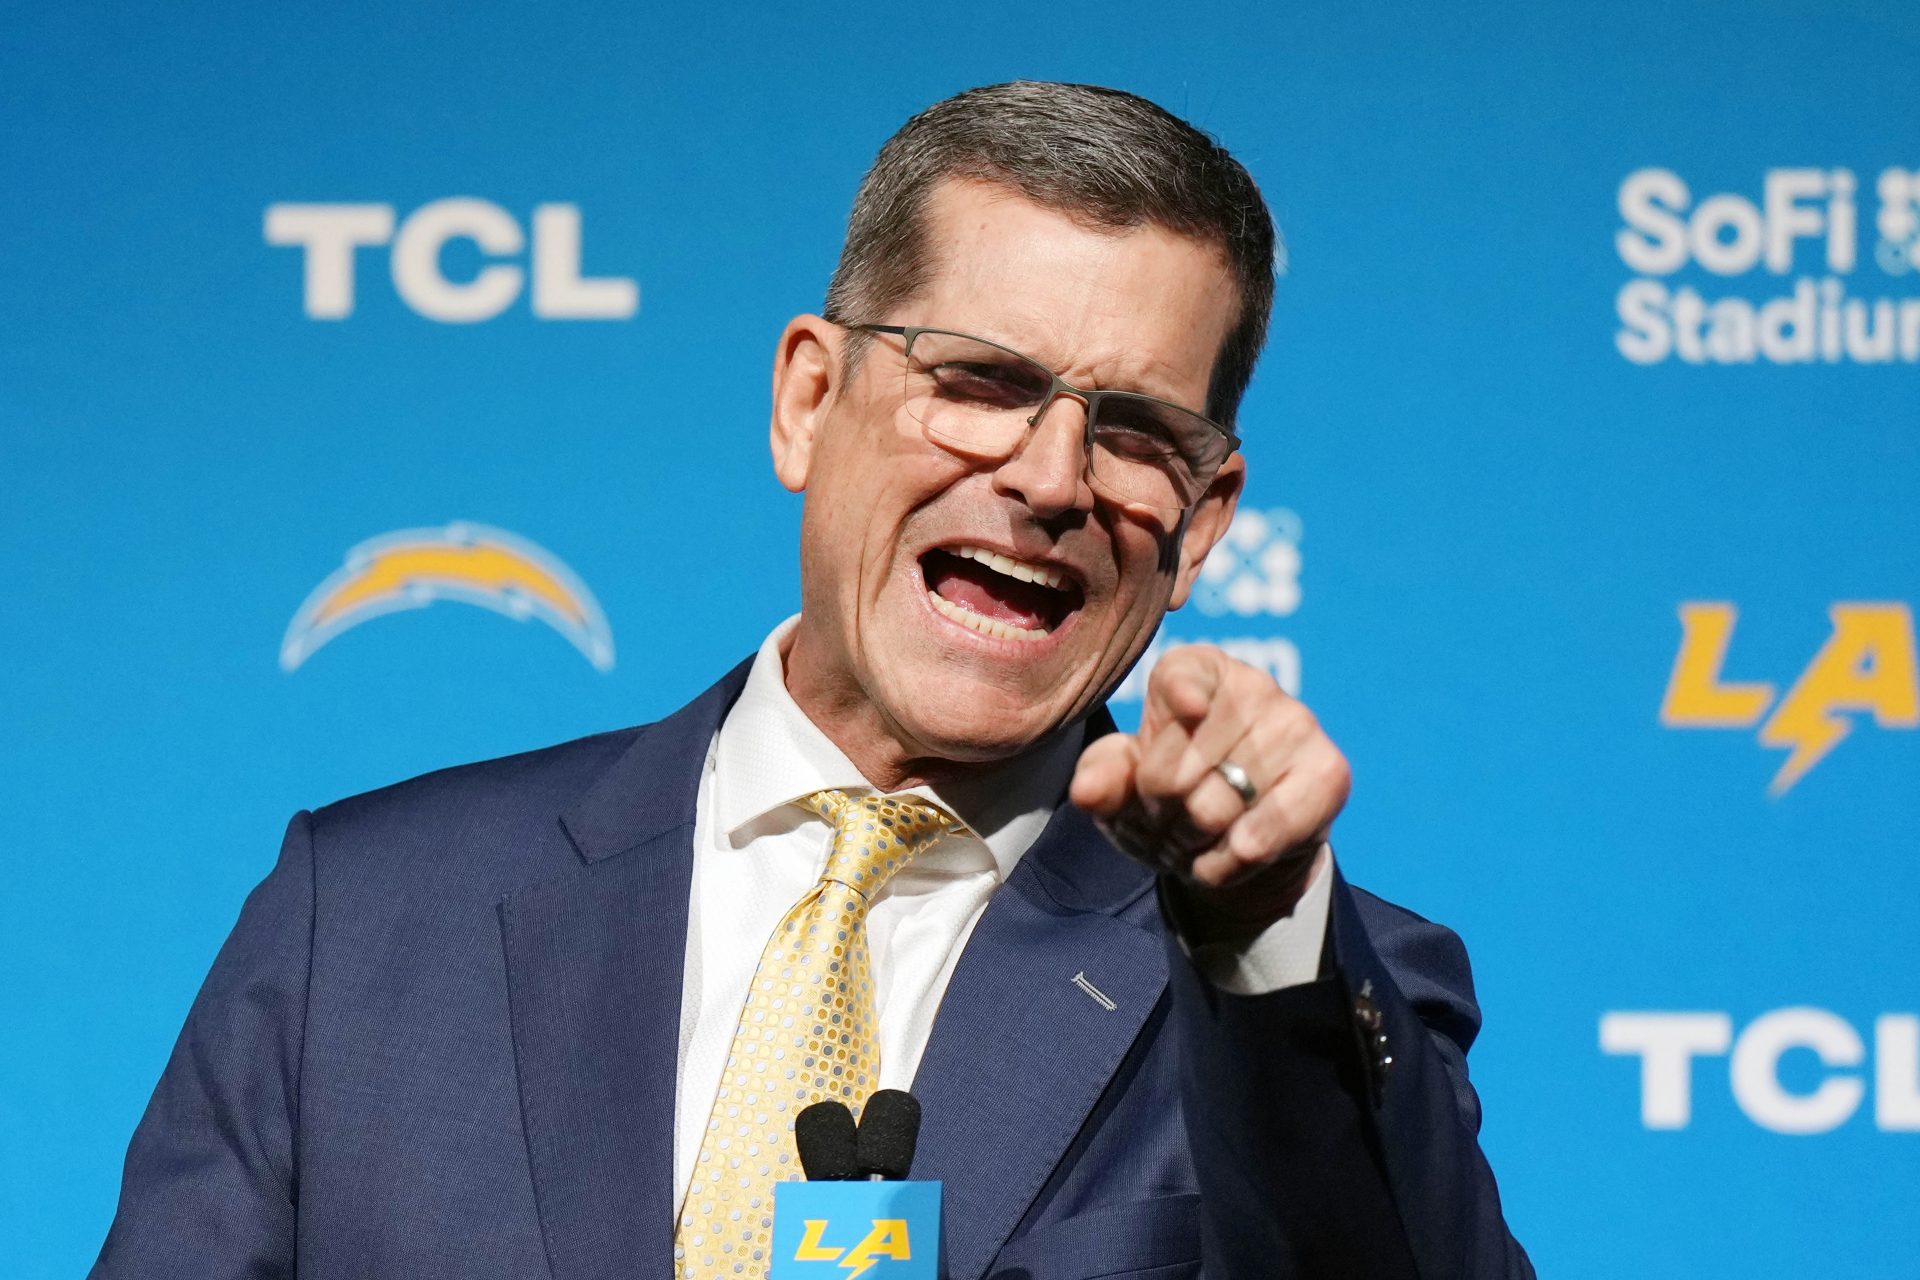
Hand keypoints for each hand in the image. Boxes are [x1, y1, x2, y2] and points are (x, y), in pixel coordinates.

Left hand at [1069, 645, 1349, 939]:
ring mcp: (1296, 724)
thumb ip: (1102, 779)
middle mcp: (1251, 685)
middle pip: (1176, 769)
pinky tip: (1228, 856)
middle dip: (1158, 813)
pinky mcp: (1328, 772)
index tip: (1189, 713)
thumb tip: (1087, 790)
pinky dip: (1231, 861)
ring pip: (1216, 808)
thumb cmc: (1173, 798)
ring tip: (1195, 837)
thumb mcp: (1124, 789)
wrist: (1239, 844)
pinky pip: (1265, 832)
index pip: (1180, 679)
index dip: (1180, 702)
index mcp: (1195, 671)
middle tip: (1166, 819)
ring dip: (1190, 843)